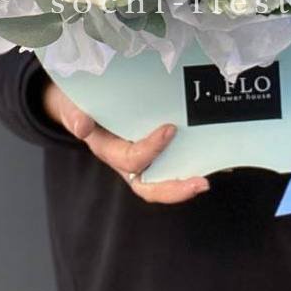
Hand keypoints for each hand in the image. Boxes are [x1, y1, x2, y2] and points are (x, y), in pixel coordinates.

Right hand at [41, 80, 210, 203]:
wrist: (78, 100)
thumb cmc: (78, 102)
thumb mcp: (71, 104)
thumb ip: (74, 114)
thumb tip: (82, 126)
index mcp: (108, 150)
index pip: (131, 159)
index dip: (151, 150)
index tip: (169, 129)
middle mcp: (127, 159)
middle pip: (150, 187)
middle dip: (175, 189)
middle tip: (201, 184)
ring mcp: (142, 157)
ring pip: (164, 180)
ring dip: (187, 182)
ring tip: (211, 178)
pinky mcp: (156, 149)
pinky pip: (175, 162)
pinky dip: (195, 163)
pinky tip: (219, 158)